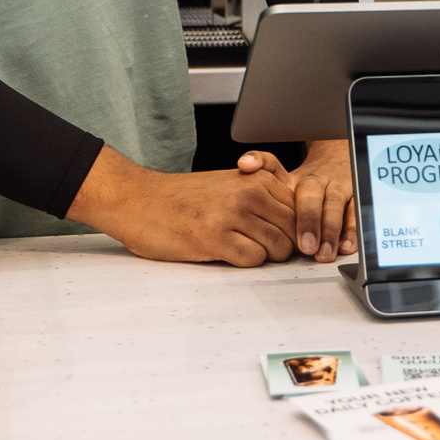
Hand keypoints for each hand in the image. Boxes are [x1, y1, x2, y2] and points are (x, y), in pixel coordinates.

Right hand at [70, 147, 298, 266]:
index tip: (284, 237)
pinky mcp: (216, 238)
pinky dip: (244, 262)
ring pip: (279, 248)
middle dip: (284, 245)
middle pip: (295, 231)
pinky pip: (254, 260)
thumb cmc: (182, 197)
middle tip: (259, 247)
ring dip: (263, 255)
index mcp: (257, 177)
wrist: (139, 200)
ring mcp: (234, 214)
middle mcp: (249, 192)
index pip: (301, 210)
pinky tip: (225, 252)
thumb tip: (298, 227)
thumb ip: (264, 197)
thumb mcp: (230, 183)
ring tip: (239, 248)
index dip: (296, 229)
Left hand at [272, 138, 357, 260]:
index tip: (268, 204)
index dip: (266, 173)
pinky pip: (357, 214)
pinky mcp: (358, 197)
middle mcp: (318, 182)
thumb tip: (244, 163)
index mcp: (296, 179)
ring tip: (324, 253)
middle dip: (309, 221)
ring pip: (336, 205)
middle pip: (312, 195)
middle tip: (305, 246)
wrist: (339, 162)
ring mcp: (339, 188)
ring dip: (331, 230)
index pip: (277, 171)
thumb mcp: (284, 180)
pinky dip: (352, 231)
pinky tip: (345, 247)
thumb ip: (263, 174)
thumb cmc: (308, 184)